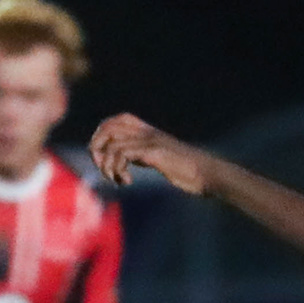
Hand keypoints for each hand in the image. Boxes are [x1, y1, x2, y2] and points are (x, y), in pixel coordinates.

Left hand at [88, 114, 209, 194]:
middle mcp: (146, 132)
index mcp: (147, 131)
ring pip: (112, 144)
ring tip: (118, 180)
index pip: (114, 120)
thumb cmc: (186, 171)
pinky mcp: (154, 153)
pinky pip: (123, 155)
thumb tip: (120, 159)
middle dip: (97, 150)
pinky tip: (127, 182)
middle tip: (106, 170)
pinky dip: (117, 171)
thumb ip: (140, 154)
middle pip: (107, 128)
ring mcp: (150, 141)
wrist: (207, 174)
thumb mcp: (158, 158)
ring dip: (107, 166)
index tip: (105, 158)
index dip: (101, 136)